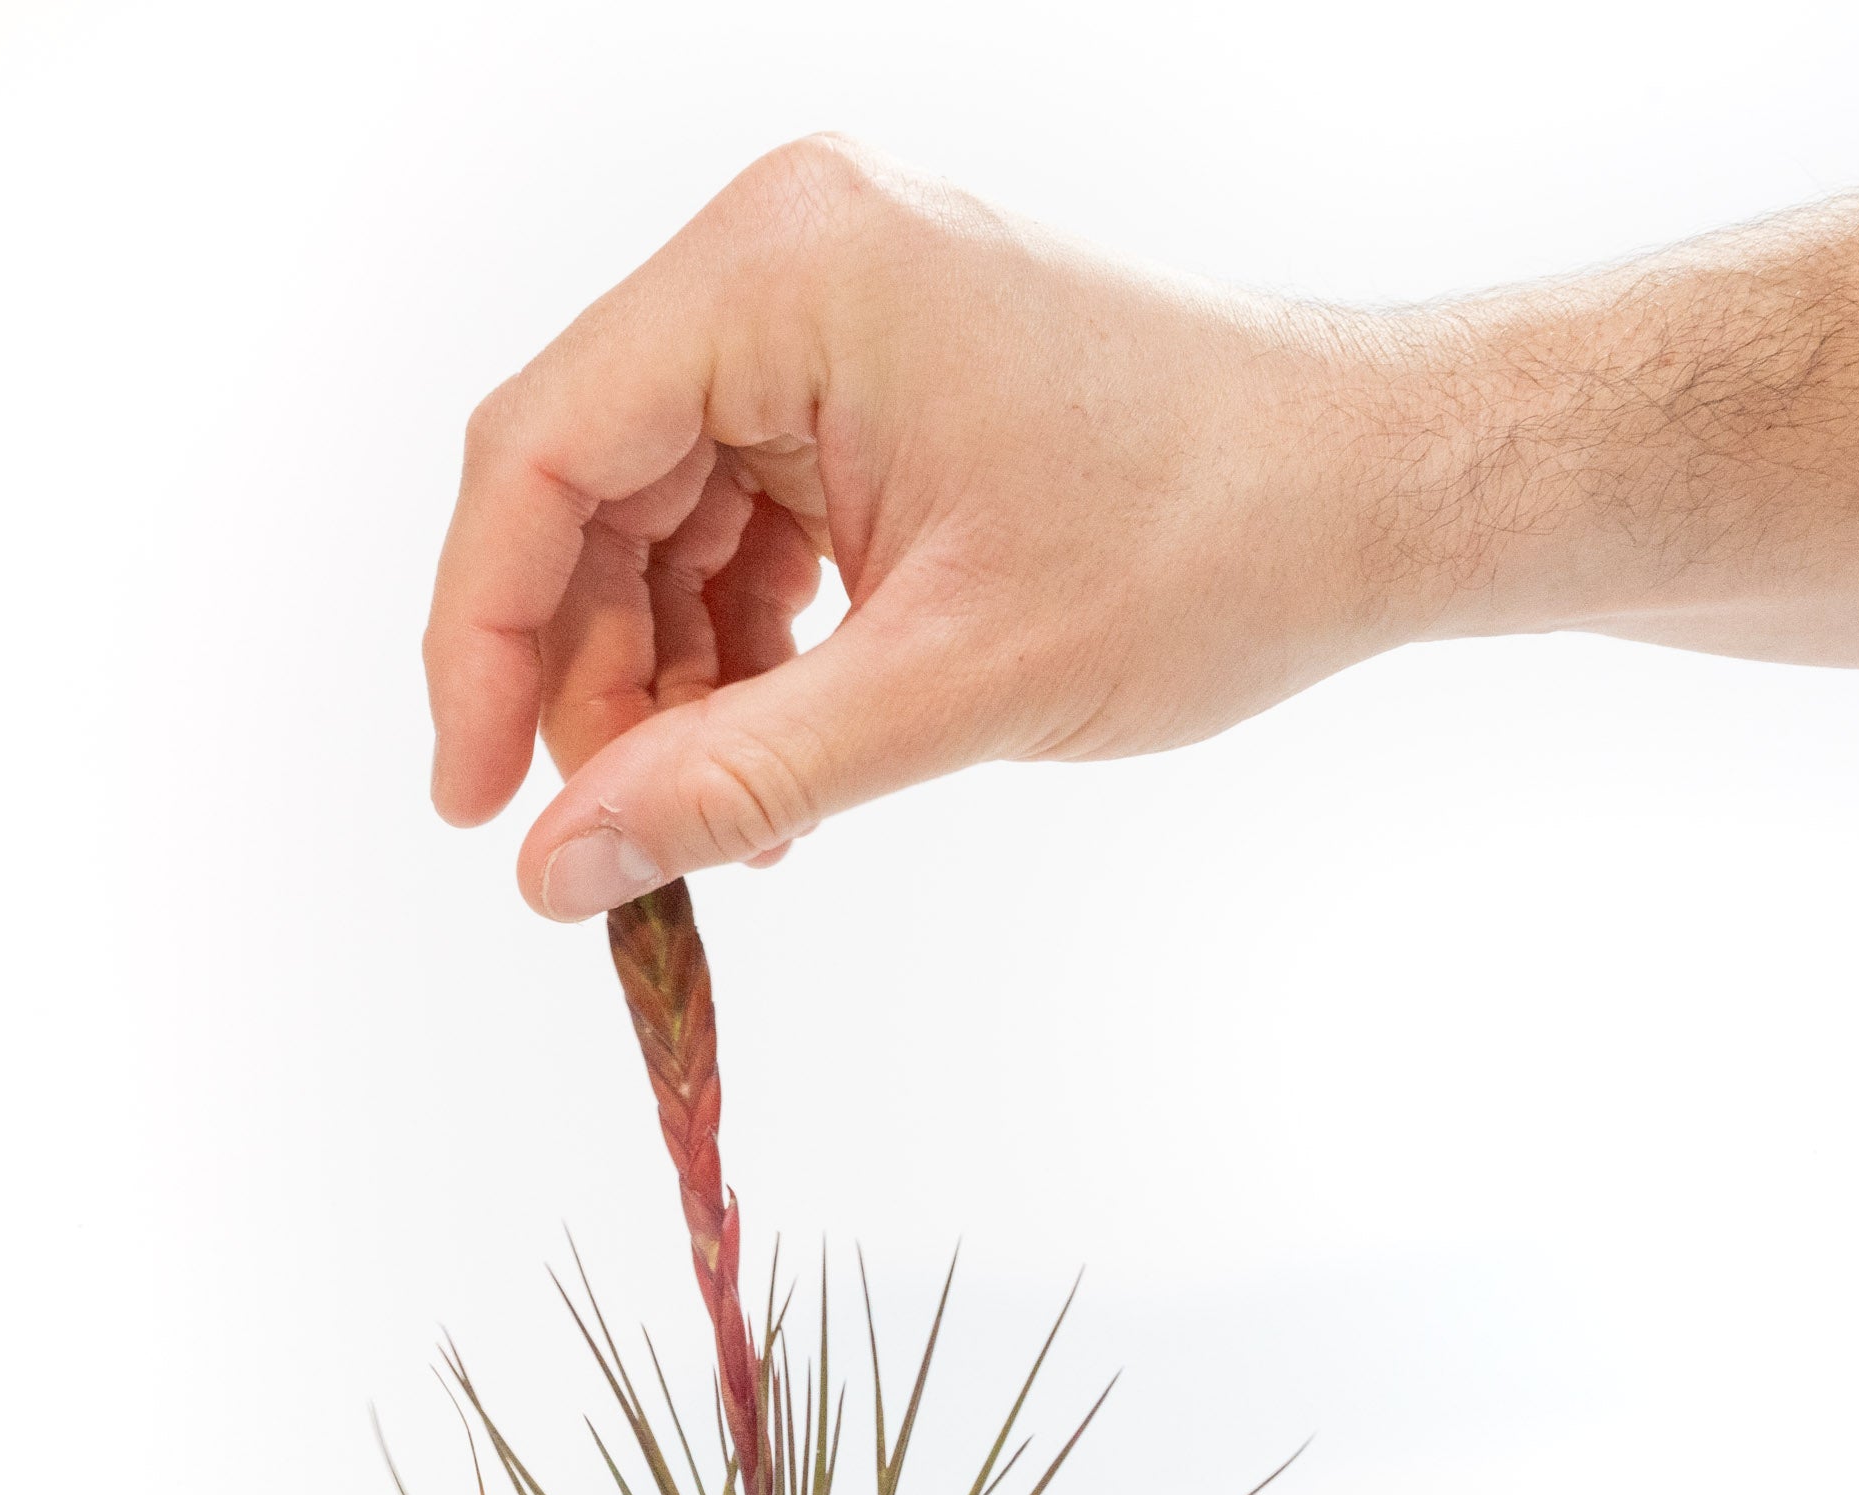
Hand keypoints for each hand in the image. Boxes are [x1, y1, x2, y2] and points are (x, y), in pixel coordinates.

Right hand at [422, 138, 1427, 920]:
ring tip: (734, 821)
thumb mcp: (948, 687)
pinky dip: (742, 645)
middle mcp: (786, 256)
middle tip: (614, 842)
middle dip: (591, 680)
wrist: (1384, 491)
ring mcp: (828, 308)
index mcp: (787, 270)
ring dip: (672, 682)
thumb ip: (730, 776)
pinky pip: (737, 515)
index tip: (474, 805)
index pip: (538, 453)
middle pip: (585, 485)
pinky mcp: (871, 374)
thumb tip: (555, 874)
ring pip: (654, 517)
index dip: (483, 642)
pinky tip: (783, 758)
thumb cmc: (1214, 541)